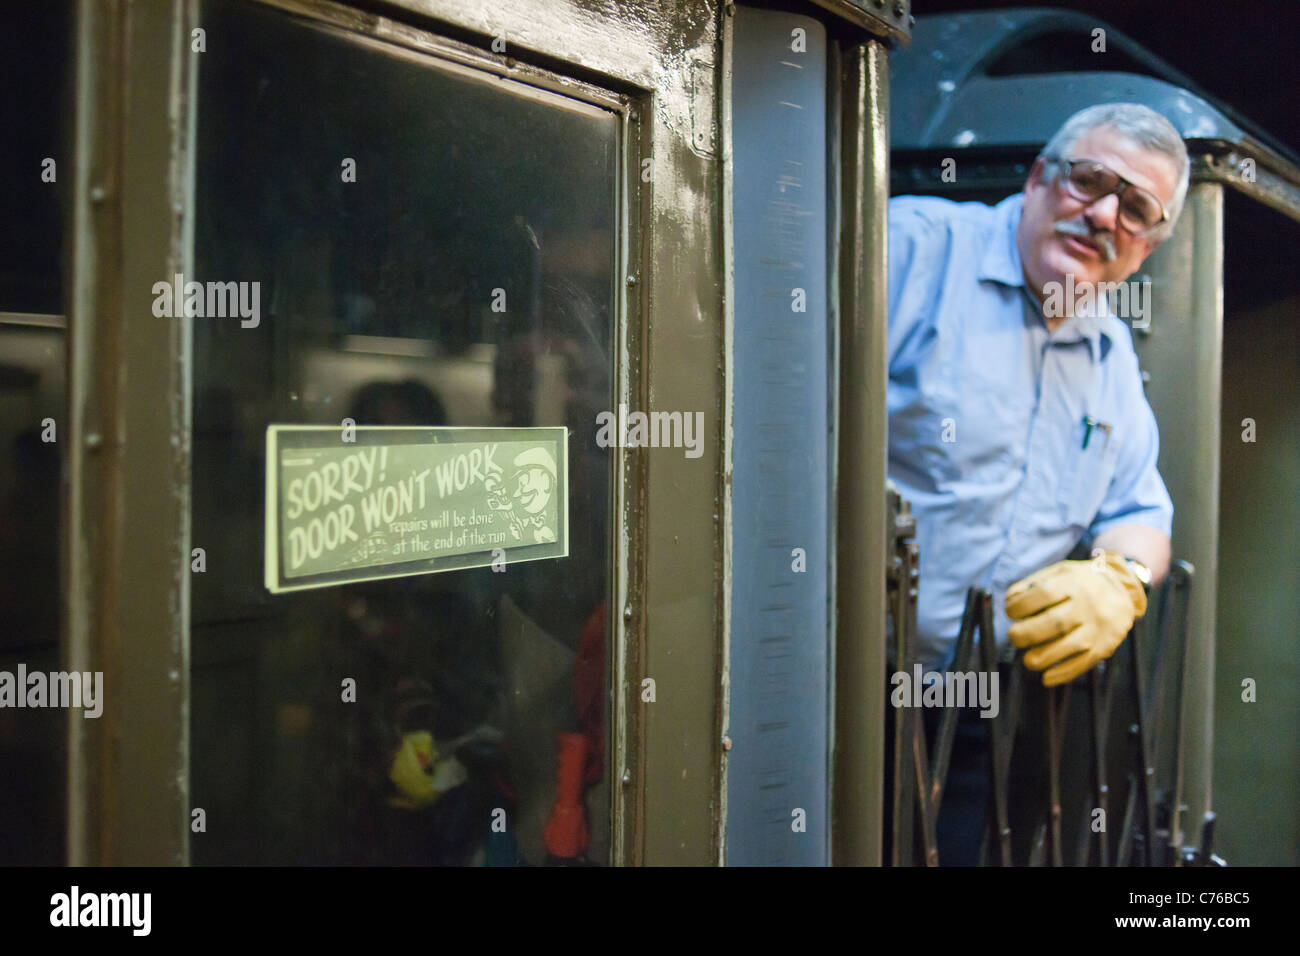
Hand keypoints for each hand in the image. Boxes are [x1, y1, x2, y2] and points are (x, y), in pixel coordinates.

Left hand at [1005, 551, 1147, 686]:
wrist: (1124, 590)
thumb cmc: (1081, 582)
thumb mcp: (1059, 572)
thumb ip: (1033, 584)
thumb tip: (1010, 600)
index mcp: (1074, 583)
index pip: (1043, 594)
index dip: (1020, 606)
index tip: (1011, 613)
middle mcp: (1089, 605)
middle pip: (1054, 623)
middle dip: (1026, 634)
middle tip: (1014, 638)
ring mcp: (1099, 627)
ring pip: (1069, 646)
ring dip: (1042, 657)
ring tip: (1028, 660)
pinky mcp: (1105, 646)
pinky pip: (1083, 663)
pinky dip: (1063, 674)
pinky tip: (1046, 677)